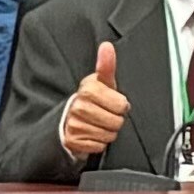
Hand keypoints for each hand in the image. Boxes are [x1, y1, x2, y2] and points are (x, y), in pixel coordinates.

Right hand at [56, 42, 127, 157]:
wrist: (71, 119)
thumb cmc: (93, 100)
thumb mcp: (103, 82)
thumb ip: (107, 65)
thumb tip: (107, 46)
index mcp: (88, 89)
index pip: (121, 105)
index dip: (121, 106)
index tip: (113, 103)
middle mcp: (78, 106)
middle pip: (115, 122)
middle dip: (115, 121)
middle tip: (106, 115)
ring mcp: (73, 124)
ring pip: (107, 135)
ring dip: (107, 133)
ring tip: (99, 124)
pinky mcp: (72, 140)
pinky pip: (98, 146)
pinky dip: (98, 143)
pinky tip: (92, 134)